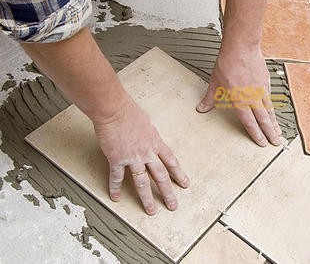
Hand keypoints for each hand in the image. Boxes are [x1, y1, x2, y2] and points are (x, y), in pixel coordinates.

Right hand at [93, 97, 189, 214]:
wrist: (114, 110)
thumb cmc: (129, 111)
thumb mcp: (147, 123)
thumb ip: (150, 135)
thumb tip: (150, 138)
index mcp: (156, 143)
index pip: (171, 162)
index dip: (178, 174)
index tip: (184, 184)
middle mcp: (147, 153)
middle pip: (161, 176)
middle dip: (168, 192)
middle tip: (173, 205)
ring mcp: (132, 158)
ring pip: (142, 182)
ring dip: (147, 198)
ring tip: (151, 210)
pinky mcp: (117, 159)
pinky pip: (117, 177)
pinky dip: (116, 188)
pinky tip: (116, 198)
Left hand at [196, 46, 281, 145]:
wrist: (241, 48)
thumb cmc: (227, 63)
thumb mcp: (214, 83)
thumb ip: (209, 98)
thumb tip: (201, 108)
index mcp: (239, 101)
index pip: (249, 123)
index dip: (256, 134)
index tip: (262, 143)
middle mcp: (252, 98)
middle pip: (263, 120)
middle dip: (270, 133)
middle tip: (276, 143)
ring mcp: (261, 90)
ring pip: (269, 110)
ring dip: (274, 123)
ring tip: (278, 131)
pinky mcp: (266, 81)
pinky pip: (270, 97)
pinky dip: (272, 106)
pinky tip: (273, 111)